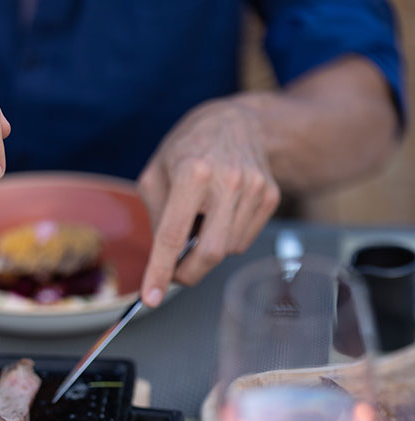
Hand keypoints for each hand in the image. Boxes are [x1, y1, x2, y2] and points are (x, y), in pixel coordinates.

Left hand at [137, 98, 280, 300]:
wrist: (237, 122)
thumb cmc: (188, 149)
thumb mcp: (156, 174)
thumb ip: (155, 219)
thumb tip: (162, 261)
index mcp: (190, 172)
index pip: (173, 235)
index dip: (160, 272)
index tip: (150, 298)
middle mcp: (226, 180)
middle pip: (210, 253)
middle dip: (188, 274)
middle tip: (174, 273)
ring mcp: (253, 189)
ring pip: (227, 250)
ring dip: (207, 249)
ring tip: (201, 218)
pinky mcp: (270, 196)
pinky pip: (243, 240)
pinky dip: (226, 238)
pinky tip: (221, 213)